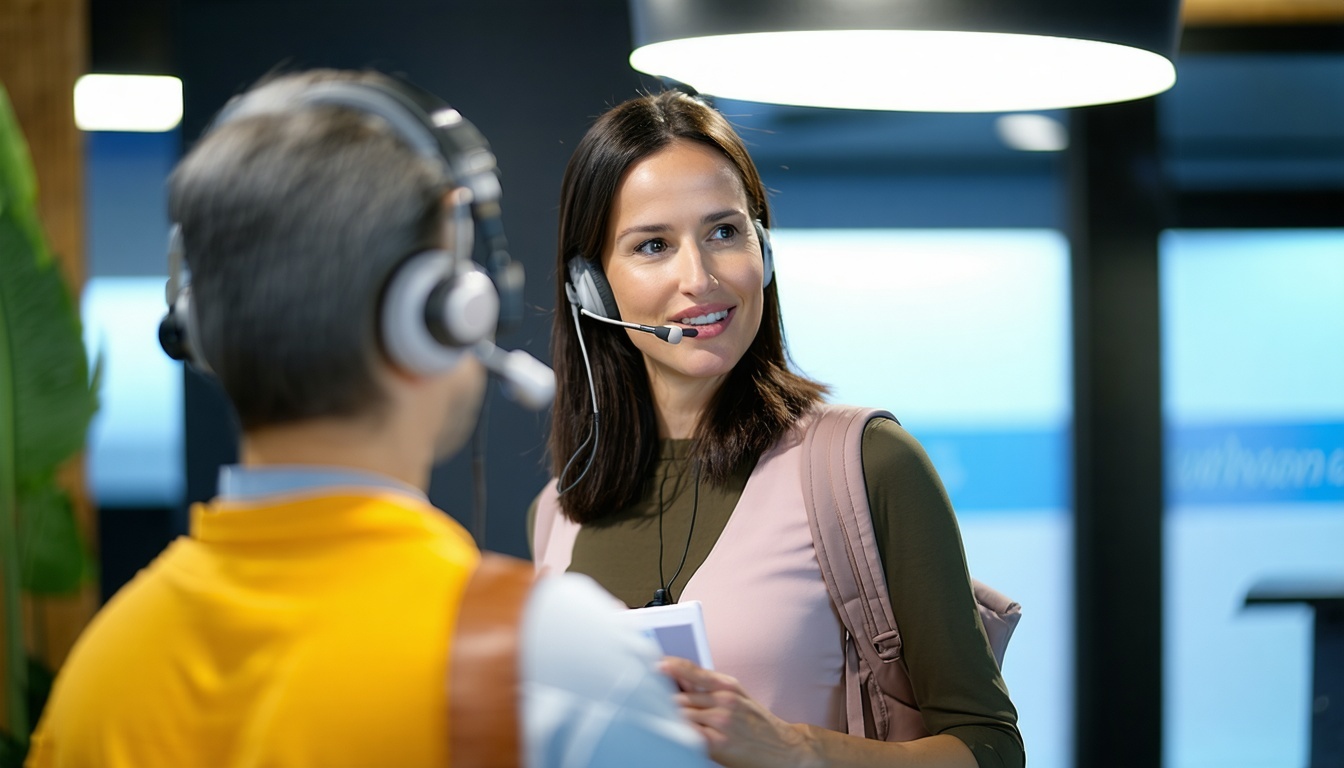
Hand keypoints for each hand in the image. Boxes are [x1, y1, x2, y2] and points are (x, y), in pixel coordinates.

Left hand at [659, 657, 818, 767]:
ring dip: (669, 718)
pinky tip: (672, 733)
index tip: (656, 665)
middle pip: (681, 695)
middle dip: (665, 700)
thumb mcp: (738, 697)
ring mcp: (721, 721)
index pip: (693, 671)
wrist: (783, 748)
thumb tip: (679, 680)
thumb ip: (709, 688)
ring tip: (660, 719)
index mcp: (728, 686)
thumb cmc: (757, 724)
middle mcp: (724, 700)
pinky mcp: (718, 742)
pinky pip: (688, 734)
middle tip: (650, 699)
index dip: (672, 667)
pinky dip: (678, 733)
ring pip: (682, 714)